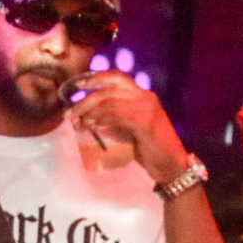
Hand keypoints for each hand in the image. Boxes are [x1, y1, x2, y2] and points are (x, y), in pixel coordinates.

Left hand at [65, 72, 188, 184]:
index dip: (96, 78)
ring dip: (89, 112)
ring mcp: (147, 108)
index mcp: (143, 95)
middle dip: (85, 100)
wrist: (171, 164)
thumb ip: (117, 118)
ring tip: (79, 124)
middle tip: (70, 113)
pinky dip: (101, 120)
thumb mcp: (132, 127)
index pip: (117, 77)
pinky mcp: (145, 122)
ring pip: (110, 102)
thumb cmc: (150, 148)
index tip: (78, 85)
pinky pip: (117, 116)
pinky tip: (92, 127)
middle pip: (109, 89)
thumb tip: (89, 116)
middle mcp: (146, 97)